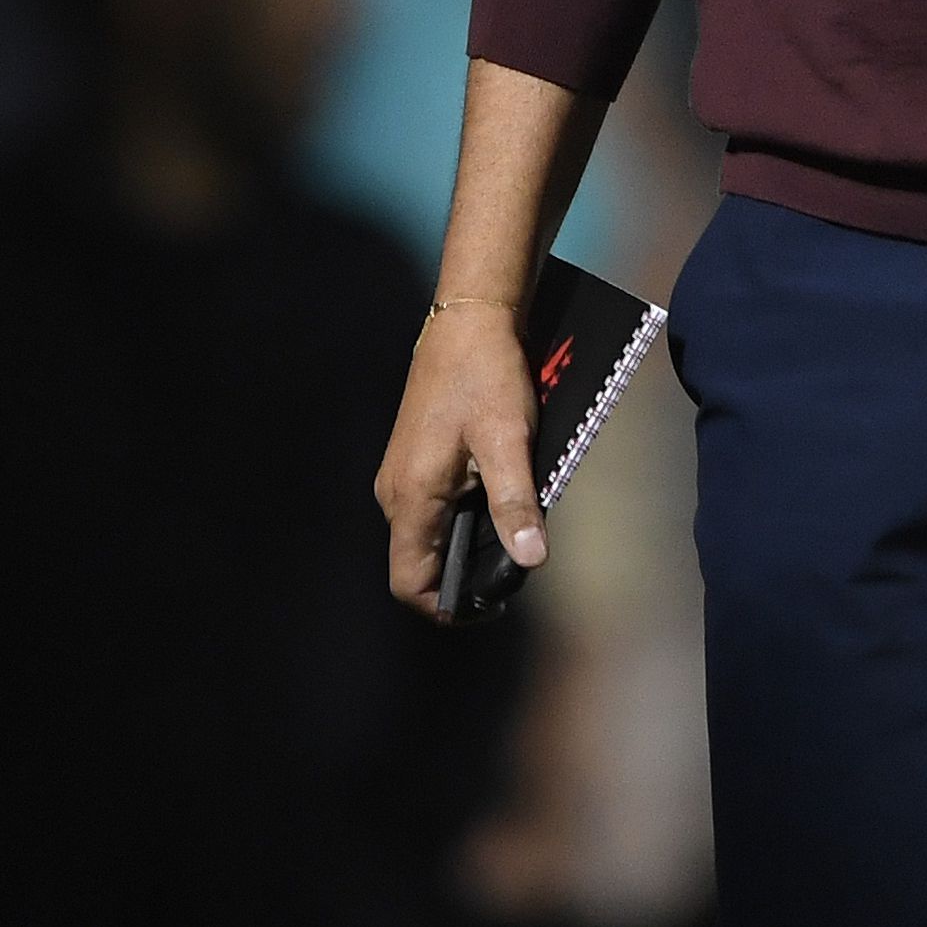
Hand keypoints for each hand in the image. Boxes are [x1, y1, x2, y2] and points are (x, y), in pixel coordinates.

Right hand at [374, 298, 542, 616]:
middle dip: (463, 573)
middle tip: (513, 562)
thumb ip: (515, 505)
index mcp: (410, 495)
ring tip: (511, 527)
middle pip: (419, 562)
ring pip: (427, 535)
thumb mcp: (508, 442)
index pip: (409, 581)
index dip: (446, 605)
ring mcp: (401, 475)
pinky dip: (463, 515)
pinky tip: (497, 495)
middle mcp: (395, 492)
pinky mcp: (414, 461)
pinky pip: (432, 508)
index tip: (488, 604)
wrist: (469, 321)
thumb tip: (530, 560)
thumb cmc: (486, 377)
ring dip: (465, 541)